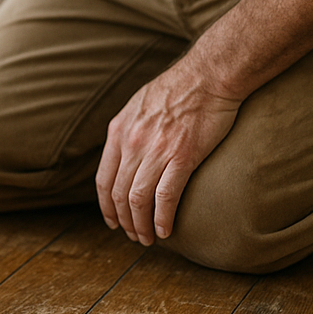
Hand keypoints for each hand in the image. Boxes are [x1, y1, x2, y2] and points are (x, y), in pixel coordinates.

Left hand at [95, 69, 242, 245]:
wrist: (208, 75)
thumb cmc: (179, 88)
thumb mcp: (139, 105)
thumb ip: (128, 130)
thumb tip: (123, 153)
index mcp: (119, 131)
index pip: (103, 179)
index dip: (106, 206)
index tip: (113, 221)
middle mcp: (132, 142)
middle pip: (119, 194)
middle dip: (124, 221)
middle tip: (135, 236)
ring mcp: (156, 150)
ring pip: (138, 200)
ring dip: (141, 225)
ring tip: (149, 238)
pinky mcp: (182, 157)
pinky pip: (165, 197)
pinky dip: (162, 218)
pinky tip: (165, 230)